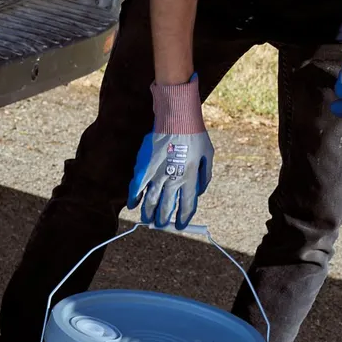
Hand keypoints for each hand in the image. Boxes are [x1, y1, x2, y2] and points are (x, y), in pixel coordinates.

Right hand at [128, 76, 213, 228]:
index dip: (183, 219)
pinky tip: (134, 204)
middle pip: (166, 208)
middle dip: (164, 220)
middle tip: (162, 225)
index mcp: (190, 178)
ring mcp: (157, 174)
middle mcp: (173, 180)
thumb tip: (199, 192)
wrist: (176, 116)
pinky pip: (136, 187)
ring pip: (150, 202)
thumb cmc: (195, 134)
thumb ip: (205, 176)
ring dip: (148, 214)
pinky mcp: (144, 167)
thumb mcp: (208, 155)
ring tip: (148, 220)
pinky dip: (134, 198)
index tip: (181, 225)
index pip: (186, 206)